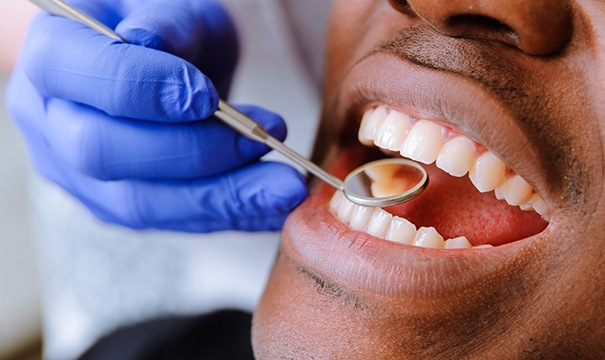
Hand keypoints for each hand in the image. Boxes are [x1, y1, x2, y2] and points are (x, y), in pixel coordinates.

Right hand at [7, 0, 307, 231]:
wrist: (165, 71)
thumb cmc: (169, 32)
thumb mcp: (173, 10)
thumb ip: (165, 23)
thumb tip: (152, 43)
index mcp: (51, 58)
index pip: (72, 75)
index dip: (140, 89)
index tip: (207, 96)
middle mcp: (51, 124)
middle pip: (101, 151)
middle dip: (192, 150)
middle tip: (263, 138)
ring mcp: (80, 175)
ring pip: (141, 203)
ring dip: (223, 197)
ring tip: (285, 187)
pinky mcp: (120, 207)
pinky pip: (173, 222)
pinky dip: (229, 214)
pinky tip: (272, 206)